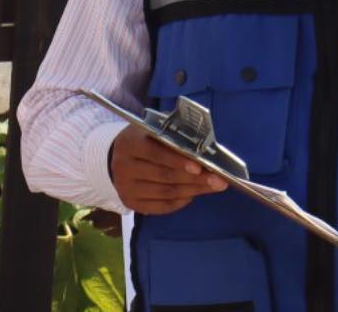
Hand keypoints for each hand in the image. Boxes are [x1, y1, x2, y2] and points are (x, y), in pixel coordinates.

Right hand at [109, 125, 226, 214]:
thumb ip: (175, 136)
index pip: (156, 153)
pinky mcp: (130, 203)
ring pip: (164, 192)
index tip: (200, 167)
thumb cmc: (147, 138)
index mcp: (130, 143)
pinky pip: (159, 207)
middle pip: (163, 176)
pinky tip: (192, 195)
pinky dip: (179, 202)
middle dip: (194, 179)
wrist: (119, 155)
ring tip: (212, 187)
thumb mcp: (156, 129)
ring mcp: (125, 188)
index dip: (178, 161)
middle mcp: (123, 167)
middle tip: (218, 180)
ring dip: (192, 190)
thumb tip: (204, 148)